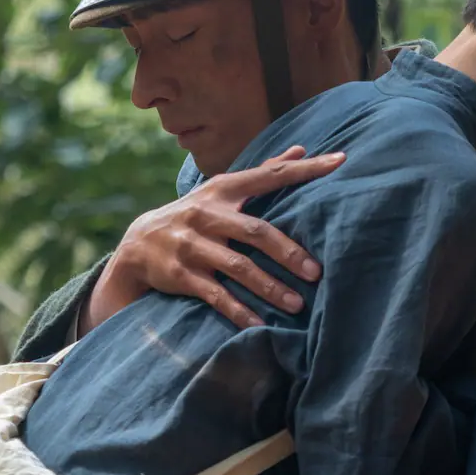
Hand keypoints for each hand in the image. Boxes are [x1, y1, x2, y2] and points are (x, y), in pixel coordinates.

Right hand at [82, 146, 346, 331]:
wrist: (137, 244)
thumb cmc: (195, 215)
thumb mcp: (222, 191)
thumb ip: (262, 172)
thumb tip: (301, 148)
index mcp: (223, 190)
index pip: (269, 175)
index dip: (304, 169)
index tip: (339, 162)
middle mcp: (207, 214)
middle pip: (255, 231)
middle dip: (288, 252)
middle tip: (316, 272)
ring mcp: (192, 245)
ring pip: (237, 267)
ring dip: (269, 287)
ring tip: (296, 305)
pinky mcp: (181, 275)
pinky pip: (215, 296)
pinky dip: (239, 312)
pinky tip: (260, 326)